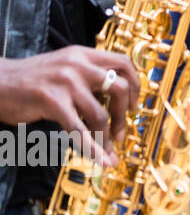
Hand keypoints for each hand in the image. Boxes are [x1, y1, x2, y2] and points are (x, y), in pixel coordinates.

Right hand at [0, 48, 136, 165]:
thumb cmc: (29, 80)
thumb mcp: (62, 67)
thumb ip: (87, 76)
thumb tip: (113, 102)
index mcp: (83, 55)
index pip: (123, 63)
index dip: (135, 85)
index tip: (133, 105)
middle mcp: (78, 65)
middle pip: (119, 88)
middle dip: (124, 114)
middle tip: (121, 132)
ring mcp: (65, 82)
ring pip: (100, 114)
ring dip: (107, 137)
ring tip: (108, 151)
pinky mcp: (52, 101)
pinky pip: (79, 129)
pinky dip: (91, 148)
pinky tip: (98, 160)